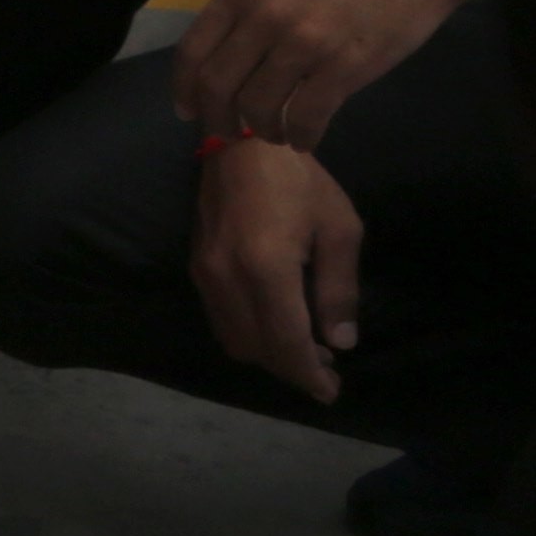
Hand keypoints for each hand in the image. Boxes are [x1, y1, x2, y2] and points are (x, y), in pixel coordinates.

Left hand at [178, 0, 505, 146]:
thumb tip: (225, 50)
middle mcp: (264, 19)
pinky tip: (304, 139)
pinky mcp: (344, 66)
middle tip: (227, 132)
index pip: (193, 52)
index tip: (188, 110)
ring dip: (261, 130)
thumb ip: (250, 5)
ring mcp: (304, 44)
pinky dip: (300, 137)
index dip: (185, 89)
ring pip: (258, 107)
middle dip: (216, 119)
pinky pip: (306, 118)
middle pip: (218, 87)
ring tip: (273, 133)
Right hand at [189, 137, 364, 407]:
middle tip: (325, 372)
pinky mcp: (196, 268)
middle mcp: (226, 279)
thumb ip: (338, 290)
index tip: (330, 392)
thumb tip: (340, 342)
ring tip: (303, 352)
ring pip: (233, 339)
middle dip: (290, 369)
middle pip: (256, 349)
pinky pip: (221, 320)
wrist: (243, 143)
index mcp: (266, 268)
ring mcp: (204, 275)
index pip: (286, 341)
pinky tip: (275, 325)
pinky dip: (249, 335)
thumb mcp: (340, 230)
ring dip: (268, 355)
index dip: (308, 374)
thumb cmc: (301, 181)